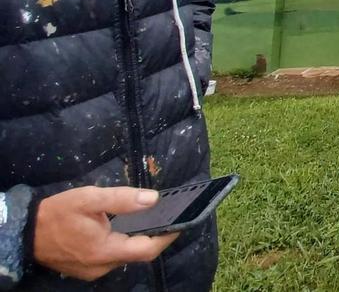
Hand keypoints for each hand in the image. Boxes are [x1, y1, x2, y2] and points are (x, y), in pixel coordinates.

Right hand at [33, 186, 179, 280]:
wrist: (25, 233)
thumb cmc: (57, 214)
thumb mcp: (89, 199)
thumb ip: (122, 199)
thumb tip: (153, 199)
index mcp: (104, 251)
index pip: (147, 249)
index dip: (168, 237)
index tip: (182, 221)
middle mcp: (102, 266)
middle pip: (139, 254)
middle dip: (157, 236)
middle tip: (170, 216)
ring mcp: (94, 271)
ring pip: (126, 256)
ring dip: (140, 240)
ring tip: (153, 219)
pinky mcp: (87, 269)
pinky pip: (113, 257)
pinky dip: (125, 243)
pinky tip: (129, 228)